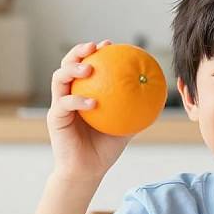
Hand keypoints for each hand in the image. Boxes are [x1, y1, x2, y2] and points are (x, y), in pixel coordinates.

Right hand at [47, 40, 131, 181]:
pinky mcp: (55, 118)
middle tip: (94, 47)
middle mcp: (69, 94)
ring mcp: (60, 105)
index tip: (110, 44)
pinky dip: (78, 101)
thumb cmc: (106, 148)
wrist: (88, 169)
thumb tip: (159, 98)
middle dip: (78, 51)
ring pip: (59, 78)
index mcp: (84, 92)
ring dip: (72, 69)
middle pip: (68, 64)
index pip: (87, 66)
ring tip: (88, 69)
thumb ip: (138, 111)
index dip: (96, 52)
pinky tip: (93, 102)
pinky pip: (64, 104)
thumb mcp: (127, 127)